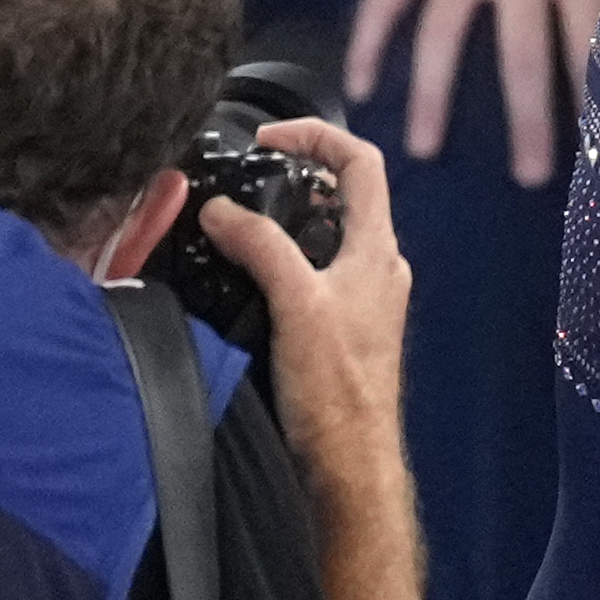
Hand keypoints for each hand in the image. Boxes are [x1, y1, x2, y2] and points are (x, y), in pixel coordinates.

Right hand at [203, 119, 411, 486]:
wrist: (348, 463)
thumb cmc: (338, 393)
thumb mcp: (295, 303)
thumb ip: (261, 247)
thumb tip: (222, 209)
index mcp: (377, 251)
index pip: (361, 162)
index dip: (317, 136)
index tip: (268, 139)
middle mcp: (377, 269)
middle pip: (342, 196)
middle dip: (294, 177)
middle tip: (247, 179)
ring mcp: (362, 300)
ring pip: (325, 236)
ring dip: (284, 221)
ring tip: (238, 225)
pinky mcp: (341, 328)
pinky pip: (314, 274)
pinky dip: (282, 261)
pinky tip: (247, 277)